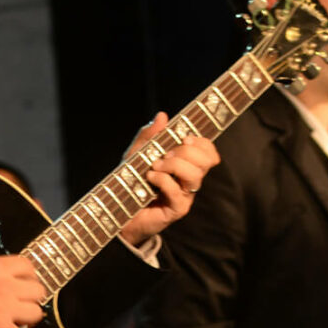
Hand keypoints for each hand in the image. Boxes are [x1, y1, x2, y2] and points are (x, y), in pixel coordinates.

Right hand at [0, 255, 45, 327]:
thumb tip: (3, 277)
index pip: (27, 265)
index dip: (29, 275)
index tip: (26, 282)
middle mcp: (6, 286)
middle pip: (38, 290)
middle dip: (31, 297)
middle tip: (23, 302)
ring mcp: (7, 309)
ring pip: (36, 313)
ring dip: (26, 317)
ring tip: (14, 318)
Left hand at [116, 113, 219, 247]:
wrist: (119, 211)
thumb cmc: (131, 182)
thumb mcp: (136, 153)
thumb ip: (149, 136)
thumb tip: (162, 116)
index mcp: (186, 165)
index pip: (209, 152)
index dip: (202, 142)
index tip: (184, 138)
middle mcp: (190, 180)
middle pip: (206, 161)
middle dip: (185, 151)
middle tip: (165, 154)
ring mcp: (185, 195)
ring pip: (195, 175)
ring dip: (174, 165)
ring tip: (156, 166)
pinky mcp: (177, 209)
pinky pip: (177, 191)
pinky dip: (162, 179)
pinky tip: (149, 178)